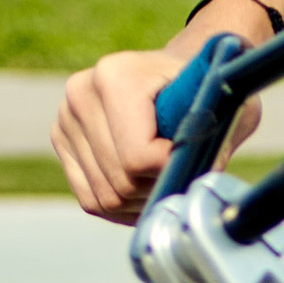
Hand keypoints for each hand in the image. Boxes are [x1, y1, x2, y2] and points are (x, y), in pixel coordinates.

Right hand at [52, 39, 264, 226]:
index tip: (193, 156)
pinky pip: (90, 199)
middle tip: (183, 172)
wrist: (175, 76)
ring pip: (105, 197)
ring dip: (142, 202)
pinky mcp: (62, 142)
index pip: (137, 157)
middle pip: (119, 182)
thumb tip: (196, 191)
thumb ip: (211, 143)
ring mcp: (65, 119)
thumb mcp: (222, 105)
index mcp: (116, 75)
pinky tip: (146, 190)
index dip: (171, 170)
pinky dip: (122, 207)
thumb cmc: (203, 89)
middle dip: (157, 188)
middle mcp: (80, 93)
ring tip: (166, 180)